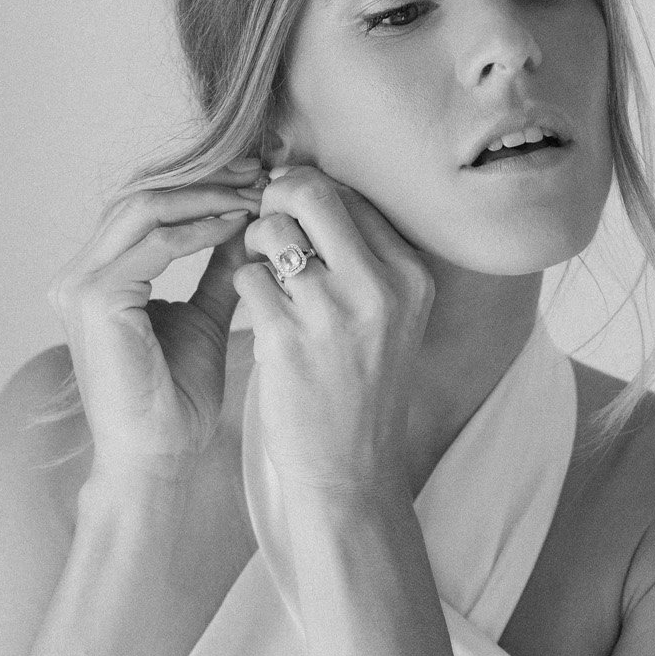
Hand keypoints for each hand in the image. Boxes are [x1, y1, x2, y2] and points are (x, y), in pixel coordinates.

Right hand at [46, 158, 265, 489]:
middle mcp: (78, 274)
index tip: (256, 179)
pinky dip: (200, 227)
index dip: (202, 186)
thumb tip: (250, 220)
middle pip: (142, 196)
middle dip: (206, 179)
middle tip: (260, 172)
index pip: (147, 208)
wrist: (158, 457)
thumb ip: (219, 267)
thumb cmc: (177, 400)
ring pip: (145, 207)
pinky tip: (239, 224)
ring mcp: (79, 283)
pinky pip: (154, 242)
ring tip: (256, 193)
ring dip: (206, 195)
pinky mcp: (94, 297)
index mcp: (98, 277)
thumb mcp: (207, 316)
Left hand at [229, 164, 435, 494]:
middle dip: (276, 199)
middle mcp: (379, 288)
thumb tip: (306, 185)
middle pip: (312, 194)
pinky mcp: (287, 339)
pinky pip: (246, 276)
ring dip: (254, 244)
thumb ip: (361, 256)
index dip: (308, 192)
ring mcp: (333, 313)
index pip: (350, 195)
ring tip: (262, 274)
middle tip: (264, 223)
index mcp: (411, 276)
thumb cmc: (359, 386)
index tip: (289, 210)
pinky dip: (243, 284)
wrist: (350, 470)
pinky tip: (257, 311)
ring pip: (272, 231)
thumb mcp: (388, 316)